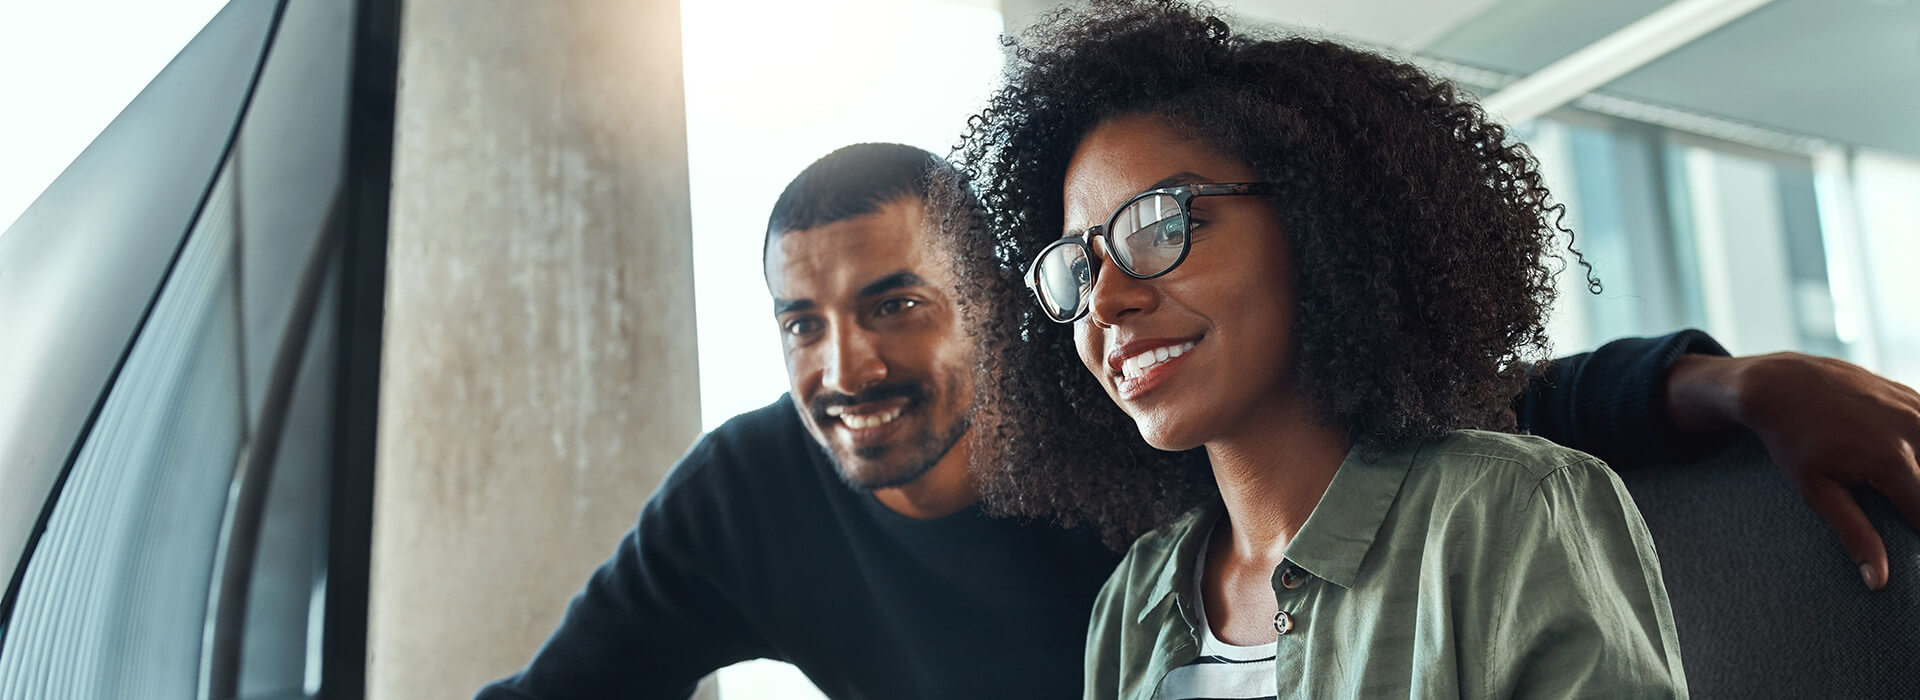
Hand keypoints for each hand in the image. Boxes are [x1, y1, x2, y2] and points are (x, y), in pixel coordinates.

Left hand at [1668, 352, 1919, 589]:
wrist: (1780, 383)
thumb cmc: (1793, 440)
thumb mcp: (1815, 490)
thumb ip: (1853, 534)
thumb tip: (1877, 581)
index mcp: (1893, 461)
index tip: (1915, 555)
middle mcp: (1915, 431)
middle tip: (1901, 514)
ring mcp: (1919, 409)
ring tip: (1904, 498)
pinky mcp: (1916, 397)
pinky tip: (1909, 470)